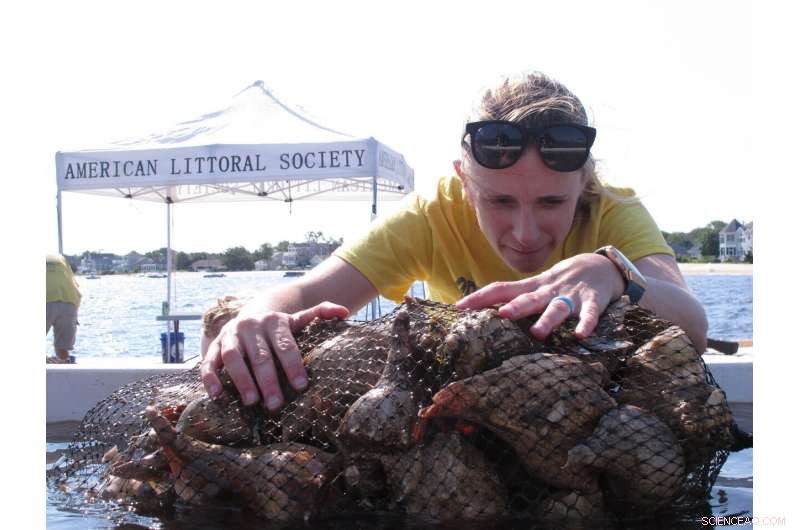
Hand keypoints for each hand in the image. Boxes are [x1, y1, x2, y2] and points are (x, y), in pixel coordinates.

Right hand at [200, 301, 348, 410]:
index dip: (293, 365)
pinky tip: (217, 394)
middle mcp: (251, 326)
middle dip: (269, 381)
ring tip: (252, 402)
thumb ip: (320, 313)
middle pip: (261, 356)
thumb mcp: (298, 319)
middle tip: (276, 404)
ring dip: (242, 380)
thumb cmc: (279, 327)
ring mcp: (231, 335)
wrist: (251, 314)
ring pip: (235, 358)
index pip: (286, 345)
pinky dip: (210, 377)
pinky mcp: (215, 346)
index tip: (301, 386)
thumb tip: (344, 312)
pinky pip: (210, 361)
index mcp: (275, 321)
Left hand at [455, 253, 623, 339]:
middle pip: (529, 298)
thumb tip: (483, 310)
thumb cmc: (561, 281)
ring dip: (548, 319)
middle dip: (516, 307)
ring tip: (537, 332)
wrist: (600, 265)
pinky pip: (590, 314)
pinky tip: (581, 335)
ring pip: (558, 307)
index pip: (502, 289)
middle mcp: (548, 291)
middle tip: (502, 316)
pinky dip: (586, 323)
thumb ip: (514, 297)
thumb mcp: (536, 286)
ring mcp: (571, 296)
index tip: (459, 307)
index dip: (482, 297)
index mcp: (532, 288)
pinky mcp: (592, 302)